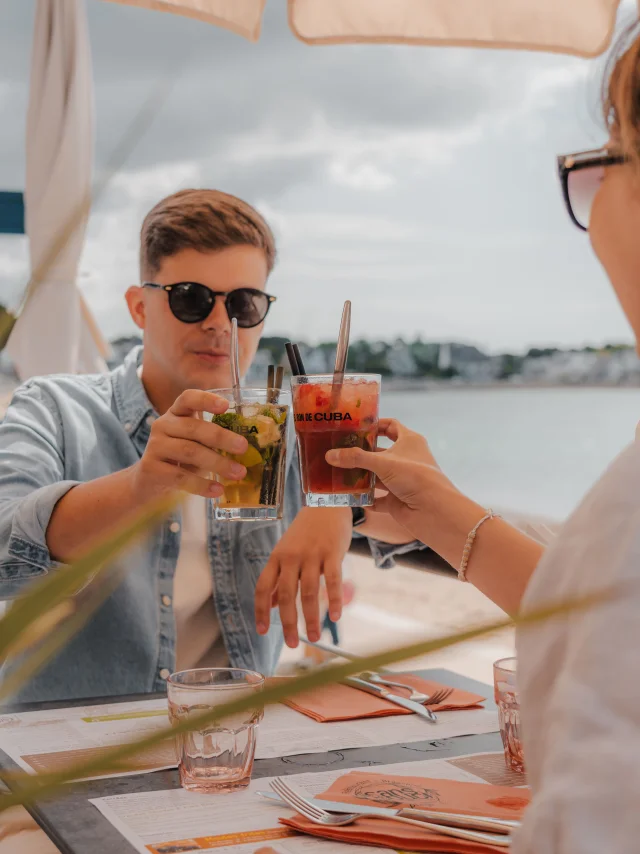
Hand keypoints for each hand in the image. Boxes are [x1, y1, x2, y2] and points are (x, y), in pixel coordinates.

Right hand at [131, 390, 249, 499]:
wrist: (149, 482)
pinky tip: (217, 490)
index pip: (188, 398)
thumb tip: (248, 447)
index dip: (206, 400)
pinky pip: (180, 476)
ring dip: (217, 463)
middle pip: (194, 428)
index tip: (226, 405)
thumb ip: (213, 440)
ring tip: (238, 473)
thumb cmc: (180, 458)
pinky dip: (201, 485)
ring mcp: (155, 446)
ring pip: (190, 452)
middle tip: (244, 448)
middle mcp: (163, 425)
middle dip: (222, 438)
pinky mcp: (151, 468)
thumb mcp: (195, 443)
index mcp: (176, 413)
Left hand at [255, 507, 351, 647]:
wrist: (326, 503)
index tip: (262, 631)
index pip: (263, 587)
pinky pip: (333, 580)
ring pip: (309, 592)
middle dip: (288, 623)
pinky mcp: (332, 552)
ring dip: (312, 618)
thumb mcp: (286, 552)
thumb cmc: (305, 532)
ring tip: (315, 638)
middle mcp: (291, 557)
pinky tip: (336, 616)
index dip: (261, 610)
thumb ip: (279, 578)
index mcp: (276, 558)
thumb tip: (272, 605)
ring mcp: (312, 554)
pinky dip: (334, 600)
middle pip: (287, 595)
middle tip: (291, 644)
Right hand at [326, 419, 460, 541]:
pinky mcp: (397, 499)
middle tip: (339, 451)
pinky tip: (348, 496)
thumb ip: (355, 458)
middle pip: (380, 452)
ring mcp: (401, 480)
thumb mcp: (383, 463)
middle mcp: (406, 459)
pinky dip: (365, 497)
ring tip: (337, 473)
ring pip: (377, 475)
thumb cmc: (415, 477)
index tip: (355, 427)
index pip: (391, 426)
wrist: (434, 511)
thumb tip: (329, 455)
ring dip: (360, 476)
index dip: (375, 424)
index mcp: (409, 441)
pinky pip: (377, 498)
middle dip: (360, 453)